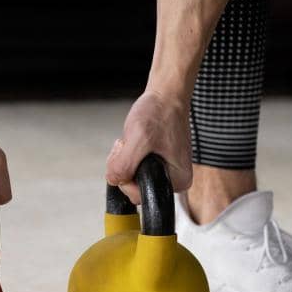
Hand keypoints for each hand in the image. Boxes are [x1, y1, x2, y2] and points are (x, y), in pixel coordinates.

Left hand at [106, 90, 191, 204]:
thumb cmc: (160, 113)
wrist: (165, 96)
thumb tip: (113, 180)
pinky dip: (126, 154)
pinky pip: (132, 167)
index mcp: (178, 180)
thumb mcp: (139, 139)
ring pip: (130, 177)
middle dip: (124, 166)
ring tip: (133, 139)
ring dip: (123, 158)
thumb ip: (124, 165)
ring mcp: (164, 171)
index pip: (140, 196)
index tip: (128, 155)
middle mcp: (173, 180)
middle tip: (129, 143)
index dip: (126, 178)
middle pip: (133, 187)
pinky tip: (134, 139)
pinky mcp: (155, 163)